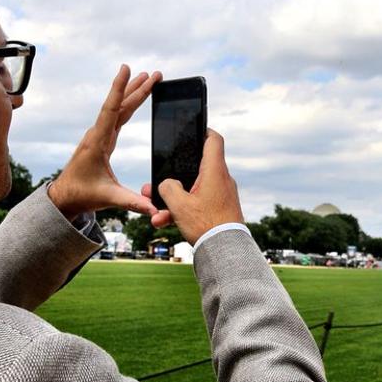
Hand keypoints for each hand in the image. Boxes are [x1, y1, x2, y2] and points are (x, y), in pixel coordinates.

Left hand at [48, 66, 160, 220]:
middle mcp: (98, 134)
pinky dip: (129, 105)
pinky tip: (136, 98)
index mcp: (97, 142)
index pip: (111, 110)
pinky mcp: (103, 140)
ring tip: (149, 78)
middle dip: (137, 88)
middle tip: (154, 74)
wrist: (65, 197)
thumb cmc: (82, 195)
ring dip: (134, 93)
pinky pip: (118, 117)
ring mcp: (100, 135)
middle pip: (120, 105)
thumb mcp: (108, 198)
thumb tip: (155, 210)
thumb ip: (132, 202)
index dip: (119, 89)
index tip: (126, 69)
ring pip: (119, 109)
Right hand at [155, 130, 243, 244]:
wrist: (225, 251)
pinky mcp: (220, 209)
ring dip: (174, 200)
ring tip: (156, 214)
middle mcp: (221, 180)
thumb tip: (167, 184)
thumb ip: (167, 188)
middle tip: (155, 185)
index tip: (191, 129)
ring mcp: (221, 195)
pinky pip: (198, 204)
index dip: (202, 130)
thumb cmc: (206, 224)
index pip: (213, 139)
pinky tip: (165, 223)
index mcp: (214, 170)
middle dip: (173, 179)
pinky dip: (183, 211)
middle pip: (195, 168)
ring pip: (193, 190)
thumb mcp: (178, 204)